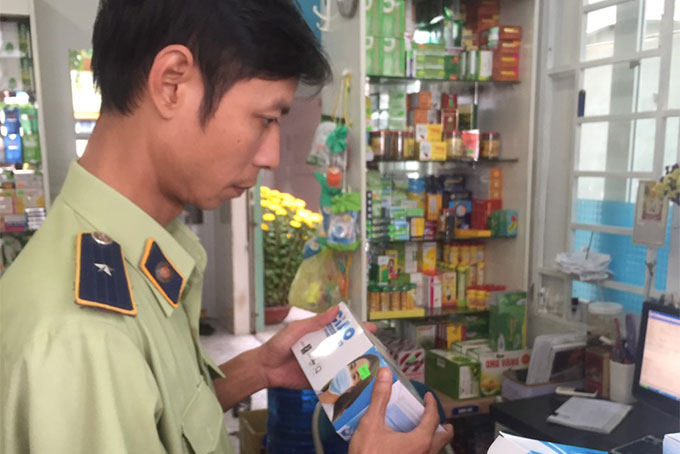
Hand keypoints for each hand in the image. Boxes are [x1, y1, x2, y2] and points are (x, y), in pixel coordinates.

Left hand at [255, 305, 377, 389]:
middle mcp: (323, 349)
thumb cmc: (277, 345)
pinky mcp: (318, 381)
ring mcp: (322, 366)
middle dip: (361, 348)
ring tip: (371, 367)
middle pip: (346, 348)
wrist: (264, 369)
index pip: (341, 329)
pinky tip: (355, 384)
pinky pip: (333, 381)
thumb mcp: (296, 329)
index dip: (357, 328)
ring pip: (342, 365)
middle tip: (376, 349)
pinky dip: (342, 382)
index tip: (371, 328)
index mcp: (319, 334)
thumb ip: (314, 322)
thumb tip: (335, 310)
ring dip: (355, 365)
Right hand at [349, 368, 453, 453]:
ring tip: (424, 434)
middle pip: (443, 439)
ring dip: (432, 440)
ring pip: (433, 451)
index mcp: (420, 441)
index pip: (433, 418)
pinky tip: (409, 448)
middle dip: (443, 428)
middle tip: (439, 420)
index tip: (428, 397)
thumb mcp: (371, 423)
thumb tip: (385, 374)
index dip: (431, 404)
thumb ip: (380, 398)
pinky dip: (422, 449)